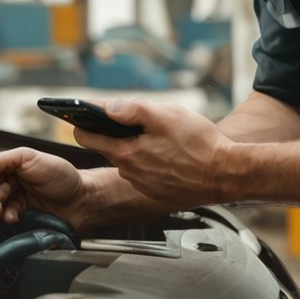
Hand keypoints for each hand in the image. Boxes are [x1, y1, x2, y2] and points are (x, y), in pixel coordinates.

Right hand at [0, 147, 88, 229]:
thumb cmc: (64, 177)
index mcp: (10, 166)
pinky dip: (6, 220)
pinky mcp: (20, 219)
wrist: (83, 201)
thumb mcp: (30, 157)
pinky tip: (15, 218)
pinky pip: (3, 221)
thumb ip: (1, 160)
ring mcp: (14, 202)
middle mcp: (10, 184)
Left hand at [75, 98, 236, 206]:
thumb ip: (132, 109)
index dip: (79, 121)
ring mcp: (143, 184)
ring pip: (129, 159)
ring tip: (159, 136)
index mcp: (125, 153)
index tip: (74, 112)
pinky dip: (150, 161)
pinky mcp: (158, 192)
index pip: (86, 136)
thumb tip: (106, 106)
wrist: (226, 174)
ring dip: (136, 146)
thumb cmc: (198, 144)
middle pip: (108, 146)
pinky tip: (169, 153)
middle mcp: (129, 172)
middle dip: (113, 131)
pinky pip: (145, 172)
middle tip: (129, 119)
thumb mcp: (164, 115)